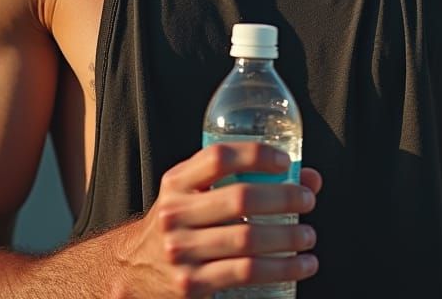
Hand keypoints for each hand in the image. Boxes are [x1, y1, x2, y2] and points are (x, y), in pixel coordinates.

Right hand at [113, 143, 319, 297]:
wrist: (132, 270)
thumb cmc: (178, 224)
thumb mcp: (193, 193)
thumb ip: (240, 179)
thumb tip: (308, 177)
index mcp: (177, 183)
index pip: (218, 157)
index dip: (256, 155)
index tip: (285, 162)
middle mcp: (176, 214)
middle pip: (240, 199)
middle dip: (283, 198)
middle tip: (307, 200)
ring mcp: (182, 252)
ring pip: (247, 241)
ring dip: (288, 238)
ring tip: (309, 236)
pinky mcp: (192, 285)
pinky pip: (246, 274)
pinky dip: (282, 269)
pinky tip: (302, 265)